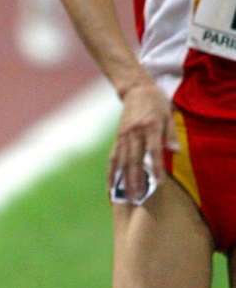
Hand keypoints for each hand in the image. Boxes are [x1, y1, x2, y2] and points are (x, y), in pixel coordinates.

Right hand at [108, 77, 177, 202]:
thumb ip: (170, 134)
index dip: (156, 167)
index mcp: (149, 126)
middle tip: (137, 197)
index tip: (158, 183)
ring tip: (125, 197)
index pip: (153, 150)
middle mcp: (133, 133)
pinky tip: (111, 186)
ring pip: (122, 161)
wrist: (136, 90)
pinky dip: (111, 173)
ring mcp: (123, 137)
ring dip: (123, 180)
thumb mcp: (168, 115)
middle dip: (136, 180)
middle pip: (134, 160)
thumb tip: (175, 151)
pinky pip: (113, 158)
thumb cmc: (156, 103)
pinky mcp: (117, 139)